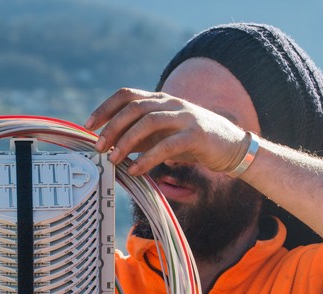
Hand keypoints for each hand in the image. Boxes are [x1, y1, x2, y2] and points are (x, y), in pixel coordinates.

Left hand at [84, 88, 248, 175]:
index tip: (88, 125)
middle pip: (135, 107)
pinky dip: (147, 158)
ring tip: (113, 159)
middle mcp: (172, 103)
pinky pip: (167, 145)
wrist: (233, 148)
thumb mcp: (163, 136)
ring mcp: (185, 117)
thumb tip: (109, 146)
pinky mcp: (196, 136)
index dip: (105, 108)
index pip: (127, 94)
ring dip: (126, 142)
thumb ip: (140, 136)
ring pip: (148, 122)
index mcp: (161, 100)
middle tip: (98, 147)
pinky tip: (135, 170)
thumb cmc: (193, 143)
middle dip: (112, 127)